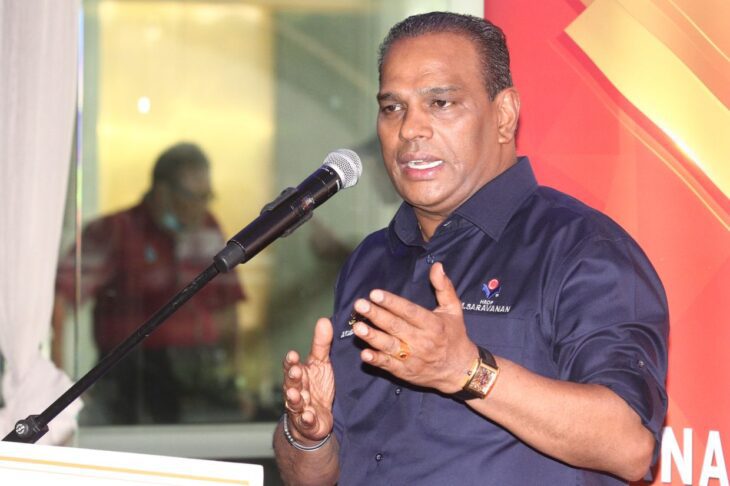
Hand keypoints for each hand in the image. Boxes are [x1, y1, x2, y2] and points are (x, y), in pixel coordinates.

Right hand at [282, 317, 334, 441]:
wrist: (315, 419)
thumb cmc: (317, 387)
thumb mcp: (321, 364)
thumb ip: (321, 344)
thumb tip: (324, 319)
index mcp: (299, 375)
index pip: (291, 366)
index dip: (291, 362)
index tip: (293, 355)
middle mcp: (296, 390)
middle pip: (291, 384)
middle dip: (292, 378)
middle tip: (296, 372)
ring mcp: (300, 408)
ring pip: (294, 403)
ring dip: (294, 399)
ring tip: (296, 395)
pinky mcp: (308, 423)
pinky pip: (306, 421)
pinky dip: (307, 419)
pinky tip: (309, 416)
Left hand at [351, 262, 477, 393]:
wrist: (459, 370)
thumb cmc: (454, 335)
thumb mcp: (454, 310)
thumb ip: (444, 287)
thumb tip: (437, 266)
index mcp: (433, 324)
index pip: (409, 311)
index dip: (392, 302)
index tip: (375, 293)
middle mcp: (422, 341)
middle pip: (396, 327)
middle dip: (376, 315)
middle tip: (360, 305)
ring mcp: (413, 358)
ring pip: (390, 346)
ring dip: (373, 337)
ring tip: (357, 327)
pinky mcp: (405, 372)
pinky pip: (389, 366)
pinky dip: (377, 360)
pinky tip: (365, 354)